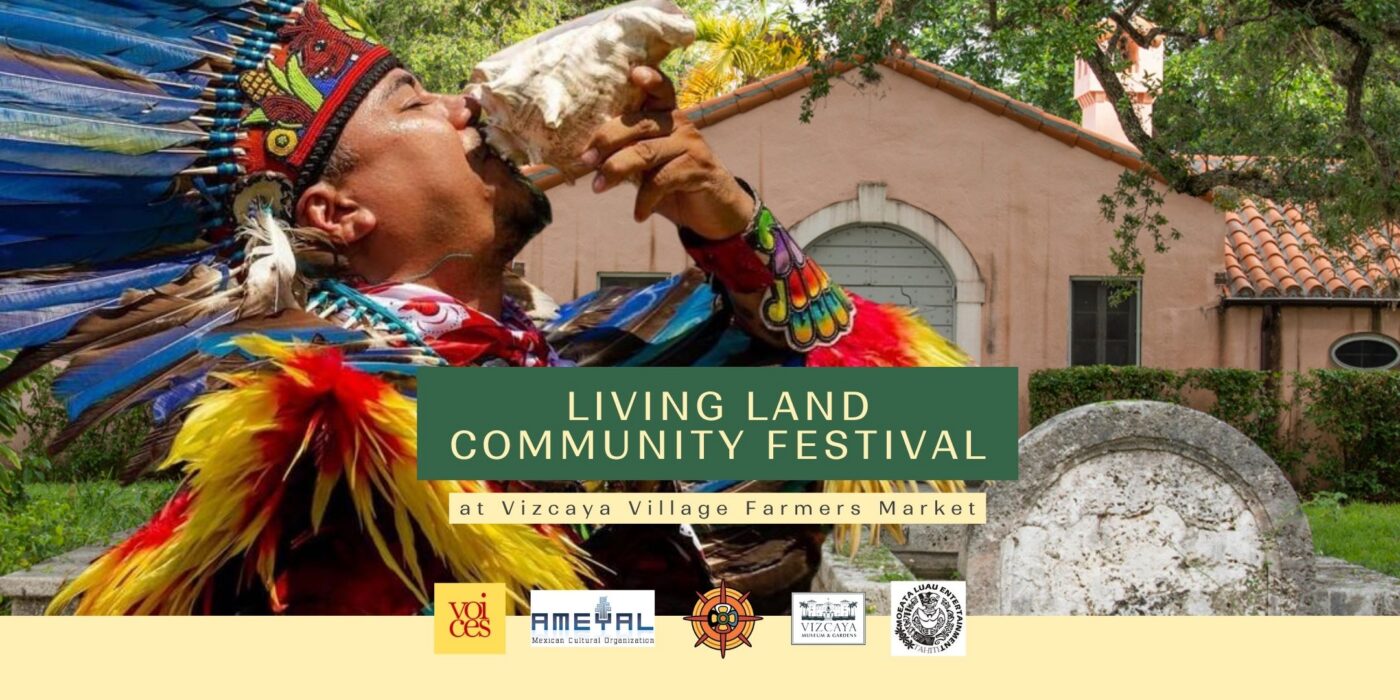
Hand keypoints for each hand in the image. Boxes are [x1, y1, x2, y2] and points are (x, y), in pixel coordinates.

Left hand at [581, 66, 754, 239]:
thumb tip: (587, 156)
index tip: (634, 73)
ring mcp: (691, 145)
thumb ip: (627, 152)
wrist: (714, 211)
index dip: (649, 79)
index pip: (659, 90)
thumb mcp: (649, 163)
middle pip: (639, 123)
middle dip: (607, 139)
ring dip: (616, 169)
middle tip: (585, 160)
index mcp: (666, 115)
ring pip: (646, 151)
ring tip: (598, 187)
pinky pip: (661, 180)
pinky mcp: (698, 169)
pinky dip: (644, 199)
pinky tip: (638, 214)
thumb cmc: (673, 182)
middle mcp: (679, 124)